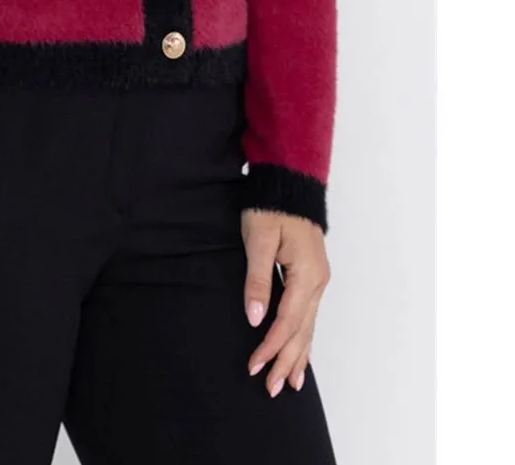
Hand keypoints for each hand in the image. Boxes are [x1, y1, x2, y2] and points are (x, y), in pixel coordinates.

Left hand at [242, 208, 331, 397]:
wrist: (289, 183)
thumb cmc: (271, 207)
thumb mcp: (258, 239)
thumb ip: (257, 280)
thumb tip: (255, 318)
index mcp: (307, 275)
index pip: (287, 322)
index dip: (270, 346)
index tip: (254, 366)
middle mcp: (318, 282)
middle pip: (302, 331)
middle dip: (285, 361)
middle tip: (270, 389)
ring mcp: (318, 280)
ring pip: (308, 326)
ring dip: (297, 355)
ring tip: (289, 383)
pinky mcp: (313, 276)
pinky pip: (310, 315)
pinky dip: (304, 337)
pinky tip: (302, 353)